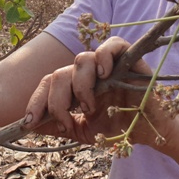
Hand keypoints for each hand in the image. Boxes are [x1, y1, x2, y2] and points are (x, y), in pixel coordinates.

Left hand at [23, 37, 177, 148]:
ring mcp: (107, 64)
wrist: (149, 133)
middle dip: (57, 101)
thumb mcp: (82, 131)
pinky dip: (103, 56)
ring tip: (90, 107)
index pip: (48, 83)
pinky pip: (112, 45)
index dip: (37, 101)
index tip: (30, 122)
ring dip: (80, 87)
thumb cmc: (119, 129)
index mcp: (75, 86)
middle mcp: (88, 73)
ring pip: (81, 60)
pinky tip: (103, 76)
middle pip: (60, 74)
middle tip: (67, 120)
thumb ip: (59, 126)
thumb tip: (29, 126)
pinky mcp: (129, 59)